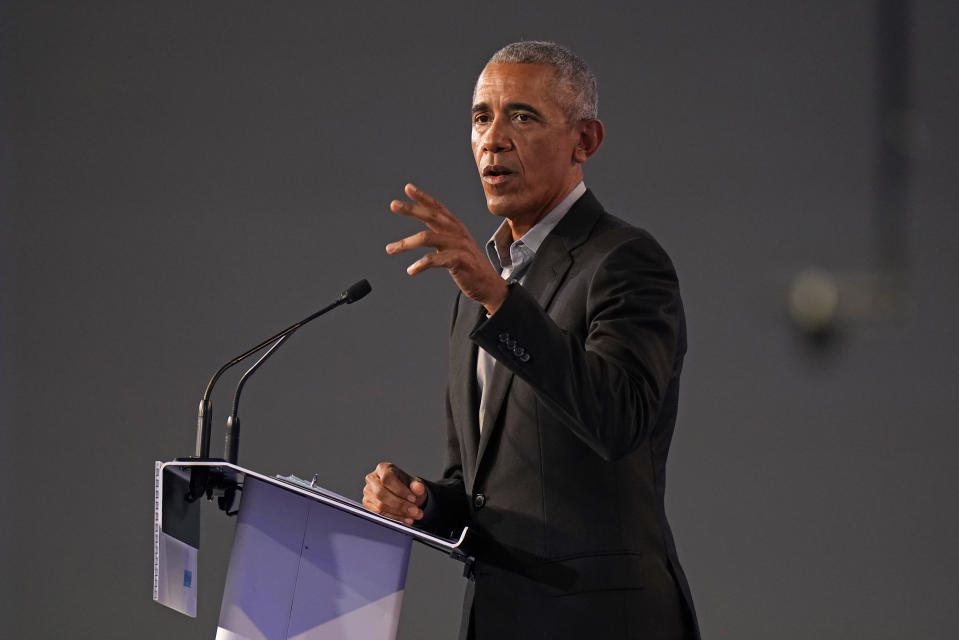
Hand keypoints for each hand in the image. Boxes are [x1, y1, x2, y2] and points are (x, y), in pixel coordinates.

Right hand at [362, 462, 426, 524]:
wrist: (403, 494)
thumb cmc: (406, 485)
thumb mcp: (414, 483)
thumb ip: (417, 485)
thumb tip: (419, 488)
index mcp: (382, 469)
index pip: (387, 478)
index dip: (400, 490)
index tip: (413, 498)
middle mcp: (372, 479)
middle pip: (381, 493)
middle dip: (400, 504)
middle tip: (414, 510)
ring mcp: (368, 493)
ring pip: (380, 506)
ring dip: (399, 514)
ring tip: (413, 515)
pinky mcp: (368, 506)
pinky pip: (380, 515)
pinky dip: (395, 519)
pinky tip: (406, 519)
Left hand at [387, 183, 507, 313]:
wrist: (489, 285)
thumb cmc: (471, 266)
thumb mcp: (457, 244)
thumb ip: (442, 232)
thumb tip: (425, 220)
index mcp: (456, 227)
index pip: (438, 207)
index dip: (423, 197)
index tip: (408, 188)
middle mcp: (457, 233)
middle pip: (431, 216)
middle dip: (411, 209)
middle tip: (394, 204)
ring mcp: (458, 246)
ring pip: (427, 237)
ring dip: (405, 243)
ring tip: (390, 249)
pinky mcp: (459, 261)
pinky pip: (435, 260)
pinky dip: (421, 265)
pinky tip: (411, 270)